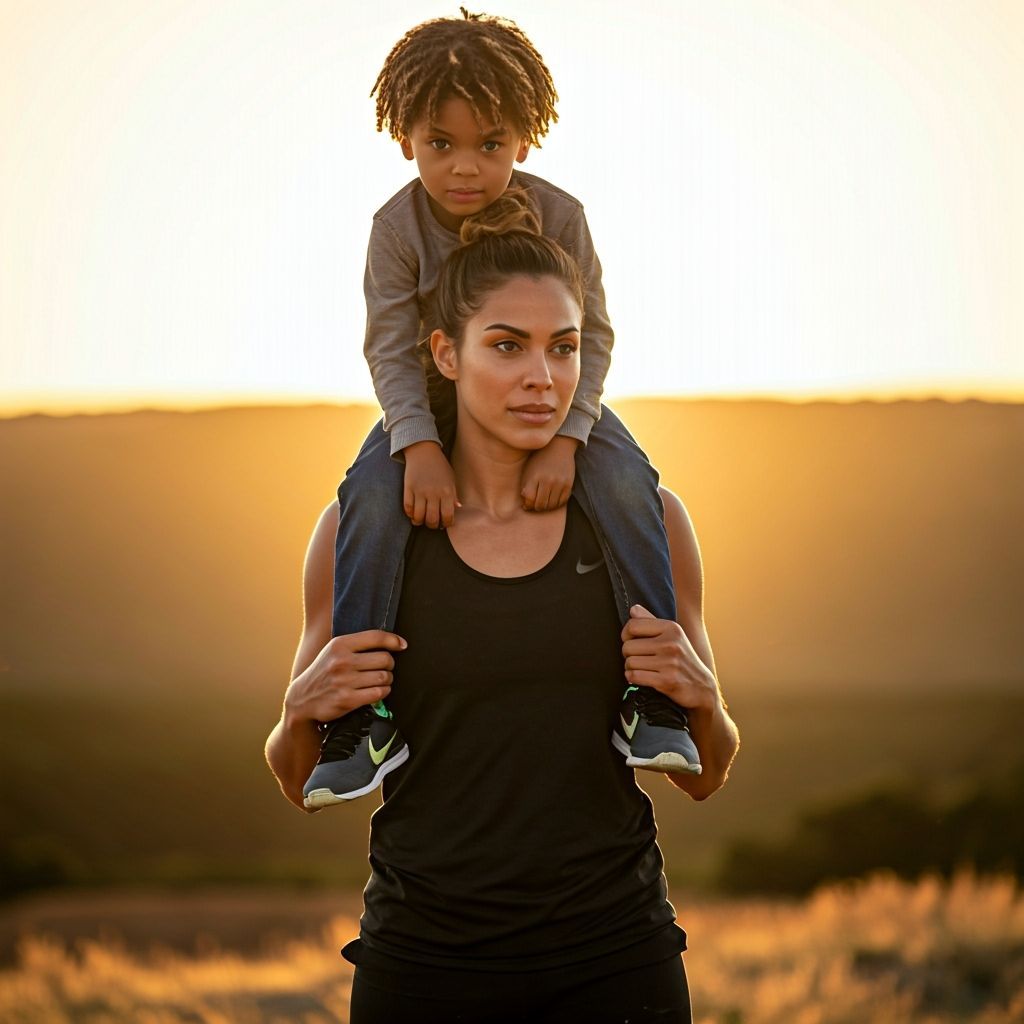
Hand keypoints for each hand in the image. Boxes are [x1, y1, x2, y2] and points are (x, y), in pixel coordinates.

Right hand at [285, 630, 406, 724]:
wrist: (301, 698)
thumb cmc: (323, 672)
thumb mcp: (333, 651)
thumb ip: (357, 644)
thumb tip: (391, 641)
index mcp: (339, 644)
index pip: (375, 637)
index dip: (393, 640)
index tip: (402, 645)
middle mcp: (342, 661)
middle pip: (385, 659)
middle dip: (390, 664)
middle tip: (385, 667)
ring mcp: (345, 681)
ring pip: (384, 677)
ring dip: (387, 679)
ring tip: (381, 680)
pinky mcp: (347, 700)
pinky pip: (379, 693)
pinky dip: (383, 692)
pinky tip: (378, 690)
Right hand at [403, 441, 459, 527]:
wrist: (423, 451)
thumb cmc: (440, 466)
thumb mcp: (451, 478)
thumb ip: (454, 494)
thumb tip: (457, 508)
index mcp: (447, 491)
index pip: (447, 516)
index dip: (446, 523)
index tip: (445, 523)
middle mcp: (433, 493)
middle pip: (432, 519)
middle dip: (433, 525)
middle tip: (433, 523)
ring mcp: (420, 491)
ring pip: (419, 516)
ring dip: (420, 522)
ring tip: (421, 520)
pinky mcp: (408, 488)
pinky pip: (408, 508)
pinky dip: (410, 514)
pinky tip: (413, 513)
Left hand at [522, 435, 578, 511]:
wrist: (558, 447)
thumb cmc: (539, 459)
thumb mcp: (528, 470)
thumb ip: (526, 487)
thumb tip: (526, 506)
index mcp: (535, 476)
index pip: (529, 499)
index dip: (527, 505)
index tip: (526, 504)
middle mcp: (548, 480)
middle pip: (540, 504)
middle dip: (536, 507)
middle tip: (535, 506)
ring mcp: (559, 482)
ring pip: (551, 505)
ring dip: (546, 507)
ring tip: (543, 503)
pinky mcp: (569, 484)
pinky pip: (562, 502)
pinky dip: (557, 504)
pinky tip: (552, 500)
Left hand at [621, 605, 715, 710]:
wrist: (702, 687)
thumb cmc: (683, 660)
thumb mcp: (673, 636)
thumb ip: (651, 621)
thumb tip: (633, 608)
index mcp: (671, 628)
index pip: (633, 625)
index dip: (625, 635)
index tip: (630, 641)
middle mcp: (671, 643)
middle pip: (628, 646)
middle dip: (627, 655)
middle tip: (637, 659)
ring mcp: (669, 662)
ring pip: (630, 662)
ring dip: (630, 668)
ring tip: (640, 669)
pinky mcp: (666, 680)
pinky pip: (634, 676)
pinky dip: (632, 678)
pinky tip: (639, 678)